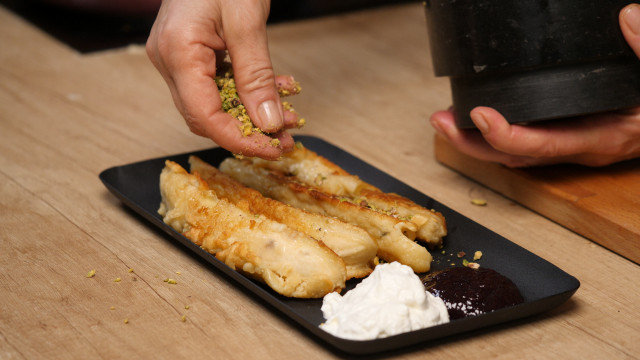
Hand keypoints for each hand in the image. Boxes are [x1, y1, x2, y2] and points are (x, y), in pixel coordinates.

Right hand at [146, 0, 299, 158]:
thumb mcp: (247, 22)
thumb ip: (257, 76)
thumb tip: (268, 124)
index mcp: (177, 51)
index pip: (203, 116)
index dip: (238, 139)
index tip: (272, 148)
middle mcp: (169, 60)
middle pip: (206, 116)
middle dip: (249, 131)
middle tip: (286, 137)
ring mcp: (176, 58)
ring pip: (214, 104)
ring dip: (252, 114)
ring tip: (289, 115)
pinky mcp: (190, 54)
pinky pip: (217, 86)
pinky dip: (247, 93)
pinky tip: (276, 89)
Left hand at [429, 4, 639, 166]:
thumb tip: (629, 16)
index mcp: (600, 137)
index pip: (543, 145)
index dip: (507, 136)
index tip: (479, 115)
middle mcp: (578, 148)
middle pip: (514, 156)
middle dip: (472, 143)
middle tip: (441, 122)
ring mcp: (569, 145)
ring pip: (513, 154)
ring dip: (475, 140)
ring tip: (444, 120)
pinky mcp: (565, 137)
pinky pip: (524, 144)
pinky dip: (494, 134)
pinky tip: (474, 119)